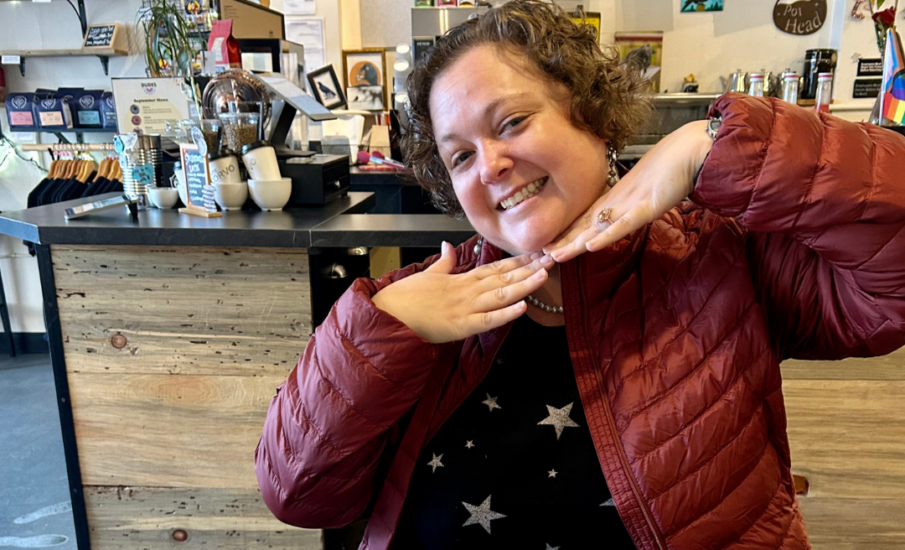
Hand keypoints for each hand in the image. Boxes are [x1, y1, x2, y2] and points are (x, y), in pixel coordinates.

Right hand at [372, 242, 554, 343]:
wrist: (388, 314)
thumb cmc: (405, 297)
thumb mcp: (426, 274)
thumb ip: (443, 261)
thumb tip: (448, 245)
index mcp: (461, 279)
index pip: (495, 267)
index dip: (518, 261)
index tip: (537, 253)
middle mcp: (467, 290)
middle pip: (504, 278)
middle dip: (529, 269)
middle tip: (553, 258)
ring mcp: (465, 308)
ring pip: (501, 295)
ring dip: (524, 285)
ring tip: (544, 276)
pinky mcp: (460, 326)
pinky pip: (487, 320)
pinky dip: (505, 314)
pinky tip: (522, 308)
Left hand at [543, 121, 712, 262]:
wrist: (688, 151)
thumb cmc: (669, 169)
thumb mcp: (644, 192)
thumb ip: (629, 205)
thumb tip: (616, 217)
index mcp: (615, 198)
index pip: (585, 220)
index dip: (567, 234)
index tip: (547, 247)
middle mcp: (616, 201)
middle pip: (584, 225)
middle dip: (563, 242)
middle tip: (539, 256)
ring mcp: (629, 204)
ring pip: (596, 227)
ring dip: (574, 242)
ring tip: (553, 255)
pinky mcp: (645, 207)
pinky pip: (622, 224)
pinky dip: (606, 236)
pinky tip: (589, 246)